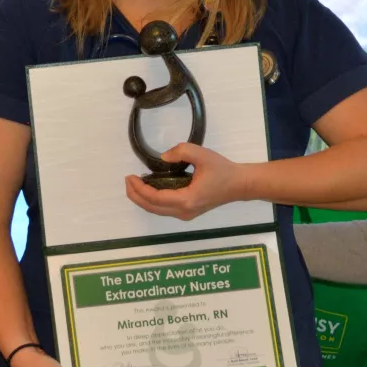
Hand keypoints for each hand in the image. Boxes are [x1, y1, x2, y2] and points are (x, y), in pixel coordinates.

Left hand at [125, 143, 247, 220]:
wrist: (239, 184)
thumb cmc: (222, 170)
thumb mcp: (202, 155)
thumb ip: (180, 152)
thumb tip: (163, 158)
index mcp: (186, 200)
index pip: (155, 198)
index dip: (139, 188)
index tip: (130, 176)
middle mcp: (183, 211)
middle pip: (151, 208)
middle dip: (135, 195)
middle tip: (127, 180)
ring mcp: (186, 214)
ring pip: (157, 210)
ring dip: (143, 199)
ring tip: (134, 184)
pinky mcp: (188, 212)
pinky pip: (164, 209)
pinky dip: (152, 201)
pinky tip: (149, 189)